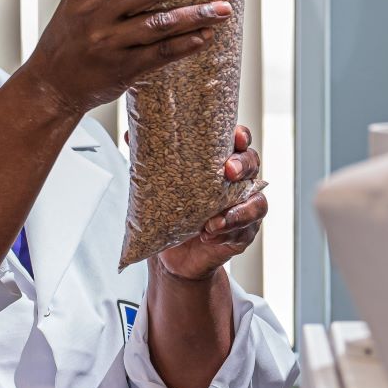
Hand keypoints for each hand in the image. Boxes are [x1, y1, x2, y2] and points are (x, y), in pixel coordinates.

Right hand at [10, 0, 234, 117]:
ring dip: (196, 14)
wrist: (51, 85)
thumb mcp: (78, 2)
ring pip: (161, 24)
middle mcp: (95, 15)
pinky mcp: (122, 69)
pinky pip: (160, 54)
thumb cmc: (70, 38)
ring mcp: (109, 43)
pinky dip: (185, 44)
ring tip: (223, 8)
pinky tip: (205, 36)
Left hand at [155, 127, 266, 281]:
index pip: (238, 141)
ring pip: (256, 201)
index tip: (236, 136)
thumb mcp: (157, 183)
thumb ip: (149, 159)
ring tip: (215, 220)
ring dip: (239, 209)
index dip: (241, 136)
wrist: (172, 253)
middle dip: (243, 165)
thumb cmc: (171, 211)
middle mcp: (238, 181)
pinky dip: (229, 231)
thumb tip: (130, 134)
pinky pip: (245, 229)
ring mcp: (243, 206)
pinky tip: (210, 233)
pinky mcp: (243, 232)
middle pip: (252, 164)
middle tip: (228, 171)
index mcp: (221, 160)